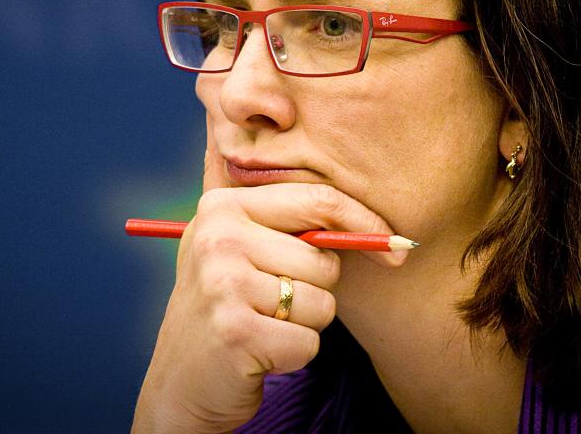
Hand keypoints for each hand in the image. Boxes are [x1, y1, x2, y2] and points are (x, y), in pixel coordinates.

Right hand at [131, 146, 406, 432]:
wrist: (182, 380)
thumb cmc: (228, 306)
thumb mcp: (242, 246)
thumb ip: (291, 218)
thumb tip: (378, 209)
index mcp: (223, 206)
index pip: (318, 200)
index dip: (366, 222)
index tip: (397, 245)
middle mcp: (218, 237)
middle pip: (325, 260)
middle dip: (316, 290)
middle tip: (272, 303)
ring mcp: (223, 284)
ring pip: (322, 302)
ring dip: (305, 325)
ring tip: (263, 326)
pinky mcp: (236, 332)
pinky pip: (309, 341)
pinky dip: (294, 354)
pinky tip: (260, 353)